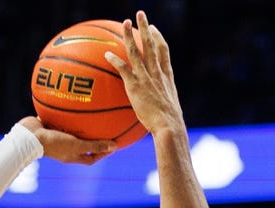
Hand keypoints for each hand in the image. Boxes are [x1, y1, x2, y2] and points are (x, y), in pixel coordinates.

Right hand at [18, 116, 115, 164]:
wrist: (28, 136)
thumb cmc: (53, 143)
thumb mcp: (77, 145)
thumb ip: (95, 145)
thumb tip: (115, 146)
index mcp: (71, 156)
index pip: (91, 158)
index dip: (102, 154)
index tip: (113, 145)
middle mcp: (65, 147)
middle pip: (83, 144)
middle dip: (93, 138)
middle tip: (106, 127)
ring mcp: (56, 137)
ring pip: (72, 130)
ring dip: (81, 123)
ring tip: (92, 112)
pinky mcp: (49, 125)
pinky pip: (61, 118)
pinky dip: (68, 112)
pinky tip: (76, 101)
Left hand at [105, 11, 185, 137]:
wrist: (169, 126)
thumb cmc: (169, 125)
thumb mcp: (168, 110)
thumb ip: (161, 104)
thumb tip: (157, 112)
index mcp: (167, 77)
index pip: (164, 52)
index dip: (158, 38)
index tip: (153, 29)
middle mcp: (157, 73)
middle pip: (151, 44)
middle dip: (145, 27)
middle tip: (140, 15)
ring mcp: (147, 78)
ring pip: (137, 51)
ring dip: (129, 35)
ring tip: (124, 23)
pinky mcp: (136, 86)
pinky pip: (123, 68)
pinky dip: (115, 60)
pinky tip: (106, 54)